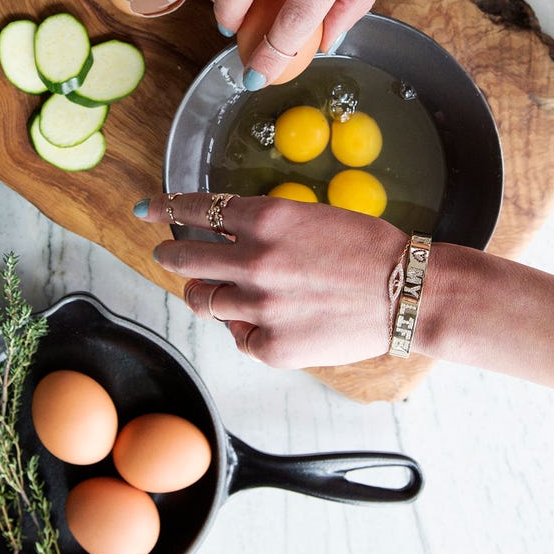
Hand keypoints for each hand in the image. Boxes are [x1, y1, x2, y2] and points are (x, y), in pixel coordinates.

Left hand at [139, 191, 407, 367]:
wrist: (407, 291)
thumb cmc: (365, 247)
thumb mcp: (309, 217)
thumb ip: (262, 227)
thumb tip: (226, 234)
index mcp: (264, 218)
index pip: (195, 209)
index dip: (164, 208)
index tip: (146, 209)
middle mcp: (254, 260)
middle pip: (185, 257)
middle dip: (169, 253)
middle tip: (165, 252)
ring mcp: (259, 307)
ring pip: (201, 300)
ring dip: (201, 292)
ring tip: (209, 290)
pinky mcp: (270, 346)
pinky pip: (237, 336)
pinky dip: (242, 327)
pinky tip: (260, 320)